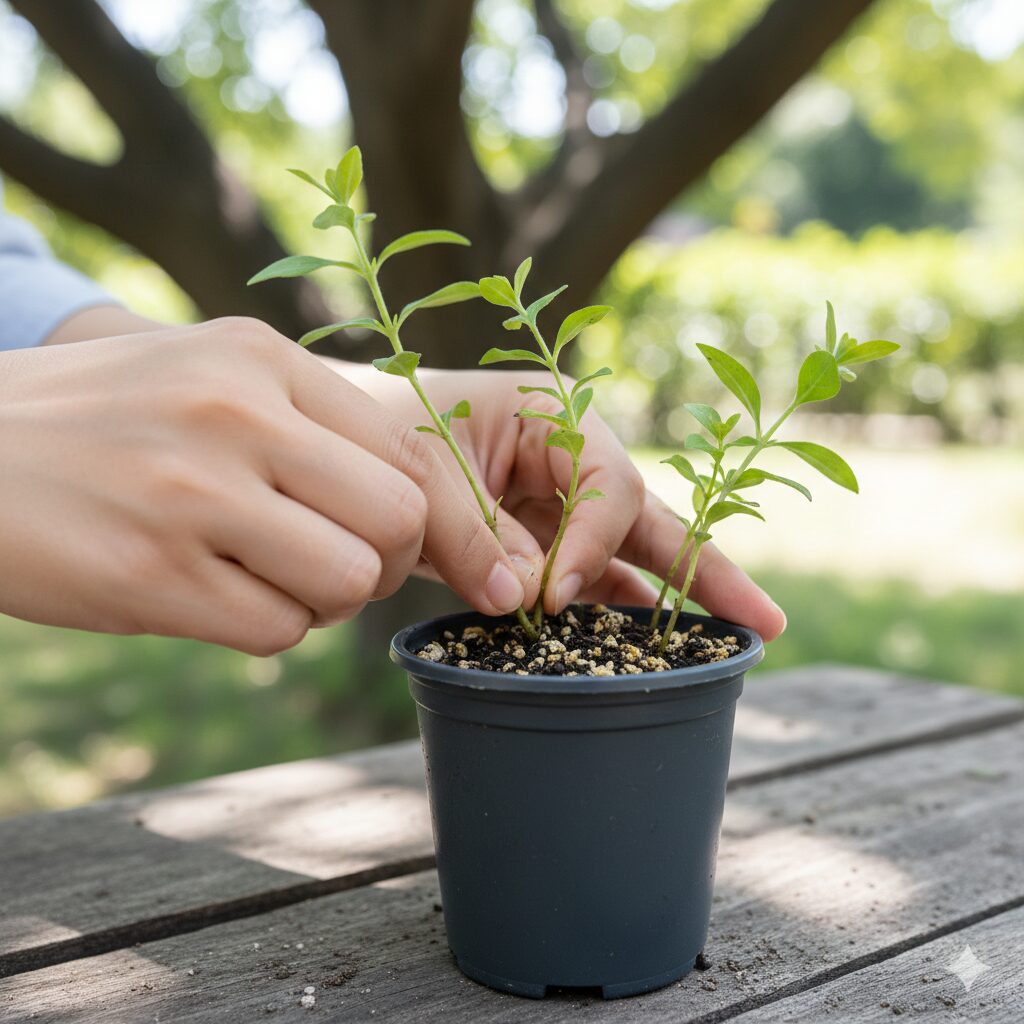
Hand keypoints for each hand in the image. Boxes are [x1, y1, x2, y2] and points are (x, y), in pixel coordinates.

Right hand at [0, 319, 528, 653]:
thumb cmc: (104, 421)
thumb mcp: (206, 374)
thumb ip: (307, 419)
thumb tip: (417, 498)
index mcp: (259, 357)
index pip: (411, 451)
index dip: (441, 520)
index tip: (430, 552)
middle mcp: (235, 413)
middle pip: (398, 520)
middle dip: (390, 564)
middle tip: (344, 567)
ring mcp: (191, 494)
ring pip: (347, 582)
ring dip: (327, 601)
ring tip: (278, 581)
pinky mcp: (149, 574)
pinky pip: (277, 630)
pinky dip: (268, 627)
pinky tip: (220, 597)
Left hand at [339, 364, 786, 640]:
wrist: (343, 450)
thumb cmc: (380, 433)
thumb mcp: (422, 475)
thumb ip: (477, 536)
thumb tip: (529, 602)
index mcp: (553, 415)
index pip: (605, 484)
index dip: (593, 544)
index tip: (552, 596)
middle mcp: (571, 458)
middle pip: (647, 517)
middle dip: (702, 568)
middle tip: (761, 621)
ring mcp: (559, 503)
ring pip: (630, 553)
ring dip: (675, 596)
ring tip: (732, 641)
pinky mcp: (539, 540)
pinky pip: (590, 578)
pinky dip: (614, 610)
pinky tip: (650, 645)